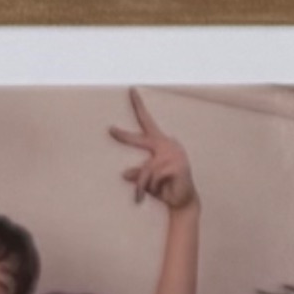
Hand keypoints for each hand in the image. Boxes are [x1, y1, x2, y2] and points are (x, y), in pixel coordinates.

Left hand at [113, 89, 197, 217]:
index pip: (147, 122)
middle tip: (110, 130)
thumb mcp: (147, 180)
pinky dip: (150, 189)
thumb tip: (124, 173)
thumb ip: (138, 173)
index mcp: (160, 144)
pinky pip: (152, 178)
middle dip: (124, 136)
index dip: (139, 107)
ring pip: (144, 170)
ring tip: (143, 196)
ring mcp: (173, 154)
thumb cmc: (164, 188)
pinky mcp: (177, 166)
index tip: (131, 91)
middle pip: (141, 139)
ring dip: (142, 187)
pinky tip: (160, 192)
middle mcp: (167, 144)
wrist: (183, 202)